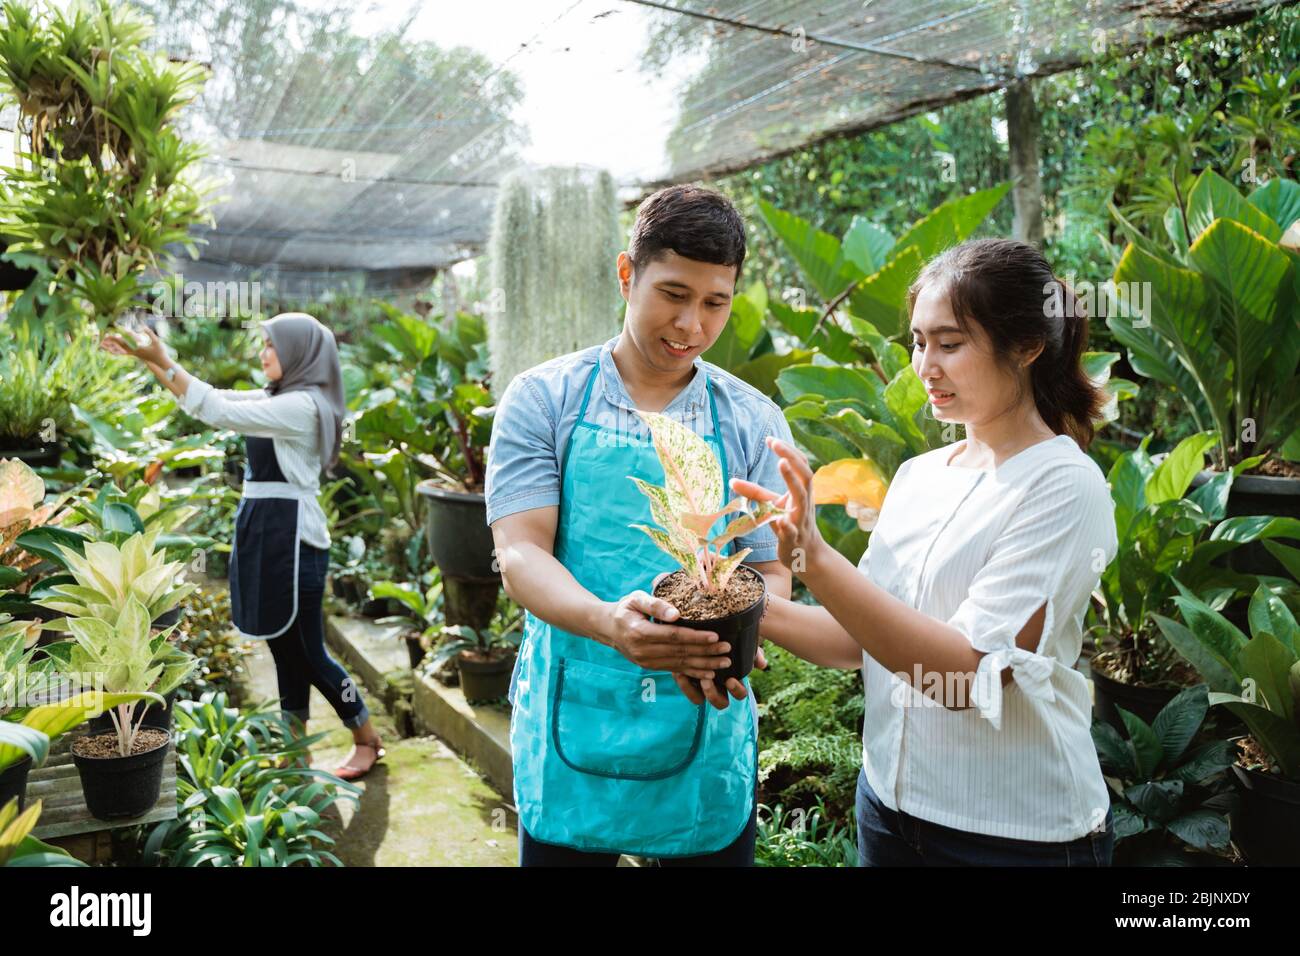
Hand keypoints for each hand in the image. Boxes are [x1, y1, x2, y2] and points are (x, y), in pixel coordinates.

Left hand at [100, 325, 167, 365]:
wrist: (160, 362)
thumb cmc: (160, 352)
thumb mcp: (157, 342)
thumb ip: (150, 334)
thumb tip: (142, 326)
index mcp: (138, 348)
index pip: (125, 342)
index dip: (117, 337)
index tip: (109, 334)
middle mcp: (133, 351)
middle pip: (119, 346)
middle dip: (111, 341)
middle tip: (102, 336)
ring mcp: (133, 353)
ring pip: (119, 349)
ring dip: (111, 346)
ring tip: (102, 344)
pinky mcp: (134, 354)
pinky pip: (122, 352)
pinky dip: (116, 350)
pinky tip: (111, 349)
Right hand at [599, 588, 729, 679]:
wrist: (608, 628)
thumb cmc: (625, 609)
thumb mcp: (636, 599)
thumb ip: (655, 605)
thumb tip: (676, 613)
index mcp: (640, 633)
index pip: (674, 637)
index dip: (696, 637)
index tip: (716, 636)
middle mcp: (643, 651)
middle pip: (680, 653)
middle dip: (706, 652)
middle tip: (727, 650)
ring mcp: (647, 662)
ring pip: (680, 665)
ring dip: (704, 665)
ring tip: (724, 664)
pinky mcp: (651, 667)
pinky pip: (675, 671)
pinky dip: (693, 673)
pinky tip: (709, 673)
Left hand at [730, 436, 827, 576]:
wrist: (807, 557)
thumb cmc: (789, 525)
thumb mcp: (772, 506)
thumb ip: (755, 492)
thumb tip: (731, 480)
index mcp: (802, 492)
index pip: (801, 465)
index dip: (788, 450)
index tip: (770, 439)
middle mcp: (805, 503)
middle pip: (805, 475)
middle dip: (792, 457)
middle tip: (775, 443)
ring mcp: (800, 521)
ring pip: (801, 498)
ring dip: (792, 480)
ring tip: (781, 463)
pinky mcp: (794, 539)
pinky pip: (792, 531)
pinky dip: (786, 524)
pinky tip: (779, 519)